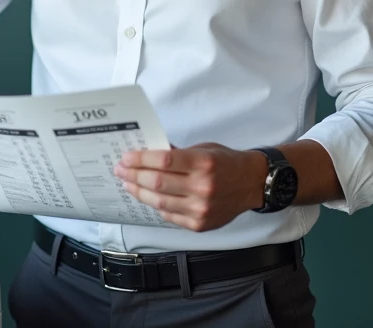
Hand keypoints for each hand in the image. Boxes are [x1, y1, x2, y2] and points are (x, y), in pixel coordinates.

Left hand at [114, 143, 267, 231]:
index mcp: (203, 163)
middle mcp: (202, 187)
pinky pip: (168, 215)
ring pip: (159, 201)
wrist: (252, 184)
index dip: (140, 159)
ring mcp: (201, 209)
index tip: (126, 158)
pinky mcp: (199, 224)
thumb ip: (177, 153)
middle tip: (120, 170)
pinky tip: (147, 196)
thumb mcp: (203, 149)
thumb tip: (147, 153)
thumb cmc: (226, 162)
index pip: (163, 160)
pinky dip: (155, 205)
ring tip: (128, 184)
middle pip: (157, 182)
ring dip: (139, 191)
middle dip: (133, 175)